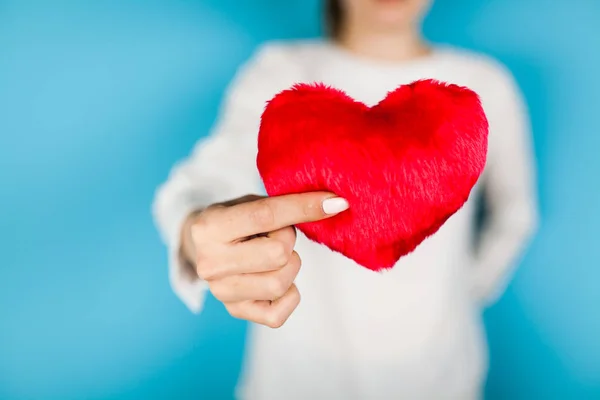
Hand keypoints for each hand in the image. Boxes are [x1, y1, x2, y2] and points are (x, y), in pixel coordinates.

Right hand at [181, 193, 348, 327]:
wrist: (202, 247)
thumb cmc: (233, 220)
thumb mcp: (249, 202)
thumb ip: (282, 204)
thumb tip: (333, 204)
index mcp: (210, 227)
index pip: (266, 216)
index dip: (304, 207)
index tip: (334, 202)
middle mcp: (211, 262)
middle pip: (278, 254)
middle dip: (288, 241)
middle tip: (278, 236)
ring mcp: (221, 291)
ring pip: (279, 284)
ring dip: (290, 267)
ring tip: (275, 256)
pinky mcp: (235, 311)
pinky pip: (277, 315)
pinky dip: (288, 296)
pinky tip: (277, 278)